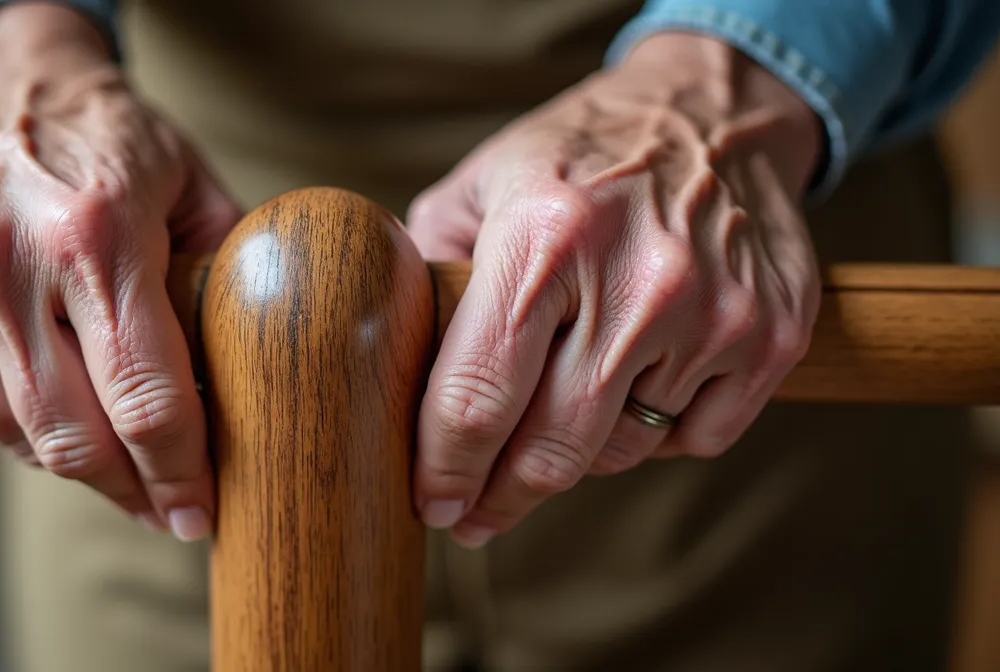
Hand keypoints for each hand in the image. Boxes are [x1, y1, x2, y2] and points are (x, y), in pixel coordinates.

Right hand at [0, 4, 239, 539]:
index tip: (197, 513)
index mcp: (94, 232)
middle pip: (73, 440)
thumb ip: (230, 268)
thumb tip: (270, 367)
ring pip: (9, 435)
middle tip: (158, 504)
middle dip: (128, 487)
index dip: (179, 474)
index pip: (146, 398)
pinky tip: (26, 386)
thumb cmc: (100, 141)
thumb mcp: (188, 180)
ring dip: (64, 451)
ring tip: (100, 437)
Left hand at [407, 33, 823, 547]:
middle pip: (550, 449)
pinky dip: (658, 433)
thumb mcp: (481, 183)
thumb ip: (427, 269)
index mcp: (543, 236)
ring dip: (578, 453)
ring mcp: (712, 314)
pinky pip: (695, 441)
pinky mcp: (771, 338)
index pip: (476, 396)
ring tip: (557, 417)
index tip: (430, 503)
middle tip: (473, 512)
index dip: (445, 468)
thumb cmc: (580, 155)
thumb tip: (387, 362)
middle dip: (498, 495)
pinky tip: (637, 388)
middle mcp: (634, 280)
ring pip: (620, 452)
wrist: (716, 113)